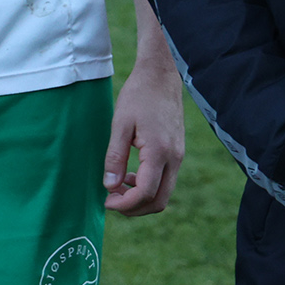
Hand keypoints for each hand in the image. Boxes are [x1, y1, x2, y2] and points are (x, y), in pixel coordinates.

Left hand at [102, 58, 184, 215]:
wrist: (161, 75)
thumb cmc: (139, 95)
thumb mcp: (120, 124)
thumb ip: (115, 157)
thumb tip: (109, 186)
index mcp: (159, 151)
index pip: (145, 193)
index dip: (125, 204)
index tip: (106, 201)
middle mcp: (174, 158)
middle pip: (158, 201)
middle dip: (134, 209)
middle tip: (112, 201)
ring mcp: (179, 156)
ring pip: (164, 194)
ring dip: (141, 199)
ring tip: (119, 188)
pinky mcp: (178, 152)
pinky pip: (166, 181)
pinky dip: (149, 187)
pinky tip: (132, 175)